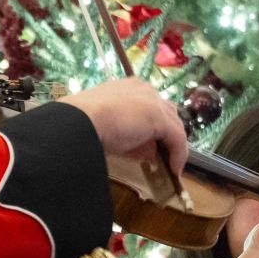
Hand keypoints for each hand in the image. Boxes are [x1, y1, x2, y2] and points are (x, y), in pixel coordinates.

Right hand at [63, 78, 187, 175]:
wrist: (80, 121)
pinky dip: (178, 155)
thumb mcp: (110, 128)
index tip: (150, 146)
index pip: (150, 106)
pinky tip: (174, 170)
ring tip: (169, 165)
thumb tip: (148, 154)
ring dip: (173, 146)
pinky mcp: (160, 118)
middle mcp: (145, 90)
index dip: (153, 127)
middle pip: (166, 113)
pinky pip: (177, 138)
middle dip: (165, 135)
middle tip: (160, 156)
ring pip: (174, 125)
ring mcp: (154, 102)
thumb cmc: (85, 123)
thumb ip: (130, 137)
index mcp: (130, 87)